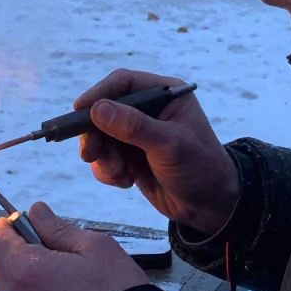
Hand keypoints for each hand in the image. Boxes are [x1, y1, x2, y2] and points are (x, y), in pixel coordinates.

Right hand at [75, 69, 238, 235]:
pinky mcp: (130, 156)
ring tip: (118, 174)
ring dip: (103, 157)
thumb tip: (97, 109)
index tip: (79, 111)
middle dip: (95, 134)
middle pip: (104, 111)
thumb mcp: (170, 145)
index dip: (98, 94)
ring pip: (100, 136)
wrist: (211, 207)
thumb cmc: (200, 168)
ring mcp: (137, 134)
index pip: (123, 83)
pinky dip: (108, 170)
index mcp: (164, 94)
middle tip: (89, 153)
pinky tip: (125, 181)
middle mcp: (148, 110)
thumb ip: (134, 126)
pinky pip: (105, 157)